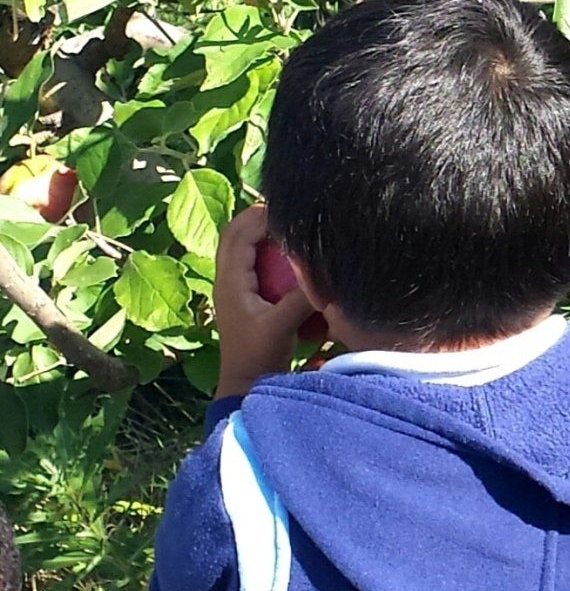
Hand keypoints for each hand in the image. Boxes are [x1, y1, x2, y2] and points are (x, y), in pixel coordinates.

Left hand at [212, 206, 316, 399]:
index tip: (287, 208)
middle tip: (283, 210)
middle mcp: (225, 278)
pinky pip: (246, 264)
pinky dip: (260, 252)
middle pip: (234, 233)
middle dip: (256, 218)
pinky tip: (280, 256)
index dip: (261, 216)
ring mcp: (231, 288)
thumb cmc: (259, 356)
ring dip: (255, 233)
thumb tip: (323, 275)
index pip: (241, 233)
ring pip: (237, 247)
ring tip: (281, 227)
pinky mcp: (240, 299)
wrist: (245, 382)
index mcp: (230, 279)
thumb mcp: (281, 326)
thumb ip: (301, 299)